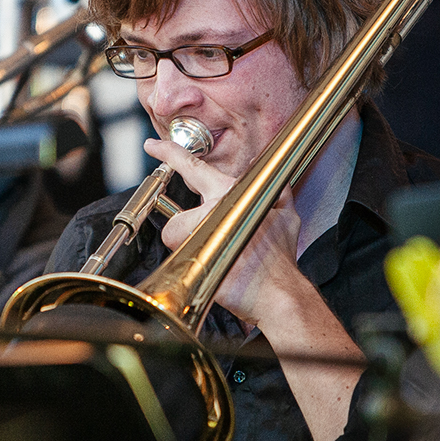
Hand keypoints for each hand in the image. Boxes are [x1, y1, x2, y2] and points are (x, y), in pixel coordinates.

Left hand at [142, 137, 303, 327]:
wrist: (279, 293)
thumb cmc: (280, 259)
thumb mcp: (287, 217)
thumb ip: (277, 190)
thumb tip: (267, 172)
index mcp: (232, 192)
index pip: (193, 168)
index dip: (169, 153)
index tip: (152, 146)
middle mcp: (214, 207)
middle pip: (178, 216)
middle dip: (188, 232)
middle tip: (210, 244)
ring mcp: (202, 231)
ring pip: (177, 236)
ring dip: (192, 247)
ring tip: (219, 256)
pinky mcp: (194, 255)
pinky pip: (179, 255)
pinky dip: (192, 261)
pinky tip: (215, 266)